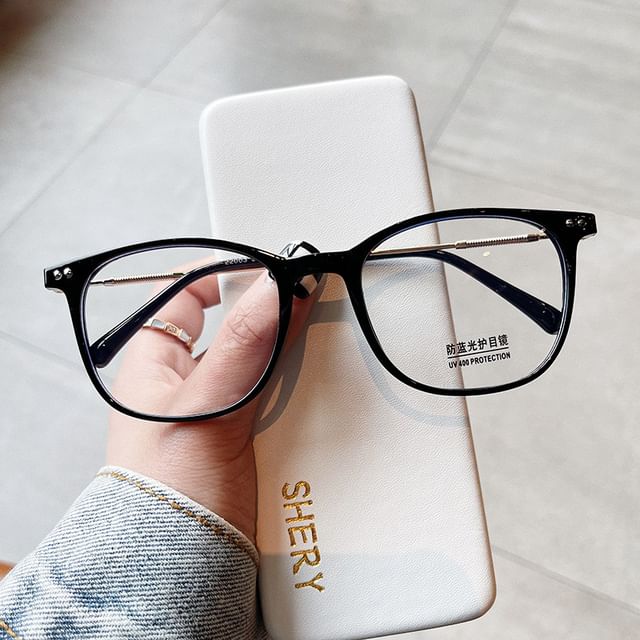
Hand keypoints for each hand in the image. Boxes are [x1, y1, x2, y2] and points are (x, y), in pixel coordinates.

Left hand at [105, 261, 315, 543]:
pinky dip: (300, 390)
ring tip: (319, 345)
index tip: (270, 264)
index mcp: (157, 362)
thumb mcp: (204, 406)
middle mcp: (188, 380)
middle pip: (237, 325)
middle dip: (273, 316)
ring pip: (265, 361)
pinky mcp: (247, 435)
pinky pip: (279, 397)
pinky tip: (318, 388)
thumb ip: (243, 346)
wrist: (181, 567)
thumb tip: (276, 286)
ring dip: (291, 356)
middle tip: (309, 303)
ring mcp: (220, 408)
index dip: (225, 272)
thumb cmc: (163, 492)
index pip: (186, 295)